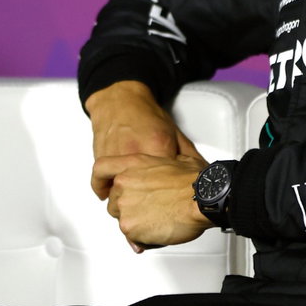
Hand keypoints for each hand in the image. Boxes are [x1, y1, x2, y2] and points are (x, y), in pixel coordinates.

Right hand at [84, 81, 182, 197]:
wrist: (119, 100)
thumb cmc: (146, 115)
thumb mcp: (175, 133)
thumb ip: (190, 157)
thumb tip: (205, 175)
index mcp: (158, 146)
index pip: (169, 183)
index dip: (174, 195)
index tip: (175, 198)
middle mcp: (134, 153)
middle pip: (143, 193)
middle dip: (152, 204)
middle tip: (157, 205)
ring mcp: (115, 158)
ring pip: (121, 194)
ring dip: (128, 201)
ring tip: (136, 201)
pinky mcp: (100, 161)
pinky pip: (103, 188)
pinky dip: (109, 193)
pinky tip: (115, 194)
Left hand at [96, 148, 210, 249]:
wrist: (202, 199)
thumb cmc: (194, 181)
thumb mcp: (176, 160)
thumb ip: (160, 167)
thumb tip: (167, 171)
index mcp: (133, 164)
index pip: (101, 169)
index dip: (99, 182)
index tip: (101, 191)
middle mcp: (124, 183)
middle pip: (114, 202)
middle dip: (130, 210)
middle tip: (152, 211)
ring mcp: (125, 206)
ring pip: (123, 221)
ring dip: (139, 224)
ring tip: (161, 220)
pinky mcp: (129, 227)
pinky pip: (133, 237)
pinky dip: (146, 238)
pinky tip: (162, 230)